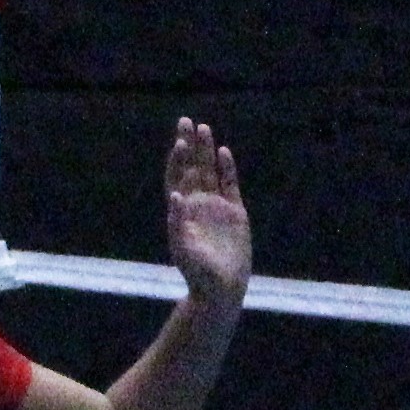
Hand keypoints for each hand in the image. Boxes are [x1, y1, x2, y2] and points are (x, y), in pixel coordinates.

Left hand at [162, 118, 251, 304]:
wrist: (222, 287)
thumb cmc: (198, 272)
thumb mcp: (184, 248)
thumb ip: (178, 222)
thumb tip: (174, 196)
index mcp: (181, 211)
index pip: (176, 178)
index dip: (177, 160)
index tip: (179, 142)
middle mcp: (197, 204)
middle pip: (192, 168)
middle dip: (188, 145)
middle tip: (186, 121)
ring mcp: (216, 207)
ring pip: (211, 172)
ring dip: (207, 151)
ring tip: (204, 128)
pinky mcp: (235, 213)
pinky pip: (230, 185)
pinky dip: (227, 169)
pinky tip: (225, 152)